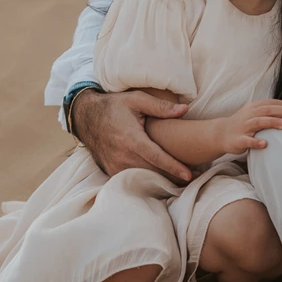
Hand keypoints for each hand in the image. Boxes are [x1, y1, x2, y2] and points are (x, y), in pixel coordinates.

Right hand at [74, 88, 192, 183]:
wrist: (86, 117)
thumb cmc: (114, 106)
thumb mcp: (136, 100)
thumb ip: (160, 106)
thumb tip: (185, 109)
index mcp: (131, 139)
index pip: (156, 157)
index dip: (174, 167)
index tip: (189, 175)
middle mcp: (122, 156)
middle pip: (153, 172)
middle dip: (173, 177)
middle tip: (195, 177)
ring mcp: (115, 166)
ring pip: (143, 179)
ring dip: (161, 181)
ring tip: (181, 181)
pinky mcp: (111, 171)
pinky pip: (132, 179)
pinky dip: (146, 181)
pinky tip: (161, 179)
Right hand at [220, 99, 281, 155]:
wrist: (221, 134)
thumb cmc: (242, 123)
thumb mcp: (254, 113)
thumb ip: (268, 111)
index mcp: (254, 107)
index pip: (271, 103)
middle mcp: (249, 115)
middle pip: (267, 110)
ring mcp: (243, 127)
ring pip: (258, 122)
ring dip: (272, 122)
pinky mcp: (238, 139)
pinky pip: (247, 140)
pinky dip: (256, 142)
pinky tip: (265, 144)